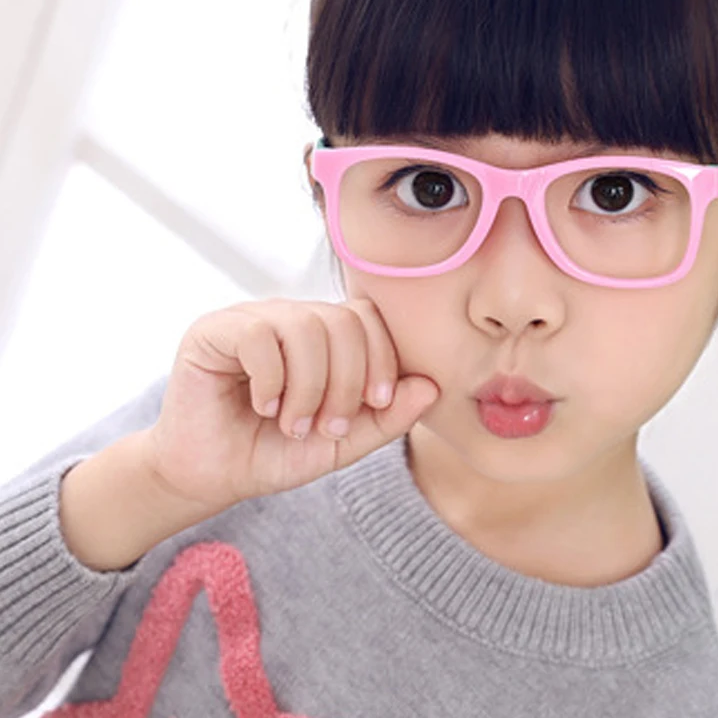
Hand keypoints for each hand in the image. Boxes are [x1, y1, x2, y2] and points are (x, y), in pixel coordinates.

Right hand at [141, 297, 438, 511]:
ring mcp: (252, 317)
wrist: (210, 476)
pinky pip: (259, 335)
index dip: (382, 358)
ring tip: (295, 424)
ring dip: (310, 386)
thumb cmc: (274, 452)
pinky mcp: (214, 330)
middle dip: (348, 380)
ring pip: (306, 326)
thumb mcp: (341, 443)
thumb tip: (431, 387)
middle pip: (343, 319)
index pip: (368, 318)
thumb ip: (386, 418)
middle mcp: (291, 316)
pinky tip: (263, 407)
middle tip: (330, 426)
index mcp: (324, 334)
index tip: (377, 404)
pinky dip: (272, 380)